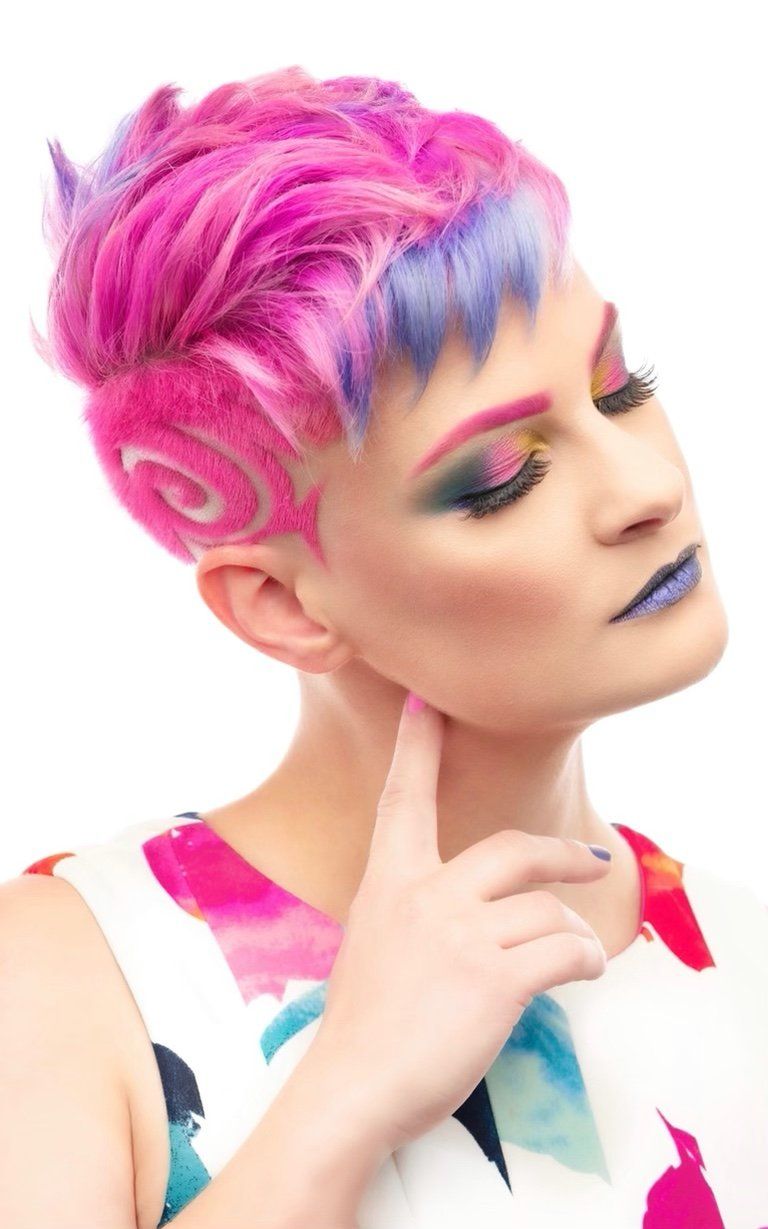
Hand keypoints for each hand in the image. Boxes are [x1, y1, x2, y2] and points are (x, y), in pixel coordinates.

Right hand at [311, 693, 610, 1153]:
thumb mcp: (375, 945)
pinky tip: (581, 971)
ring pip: (547, 909)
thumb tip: (476, 915)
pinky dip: (585, 959)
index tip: (424, 704)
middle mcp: (425, 896)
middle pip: (514, 849)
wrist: (353, 1088)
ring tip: (578, 956)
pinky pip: (565, 951)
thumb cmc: (364, 1028)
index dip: (417, 748)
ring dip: (574, 932)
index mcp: (389, 883)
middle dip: (563, 853)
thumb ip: (418, 913)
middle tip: (590, 859)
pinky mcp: (495, 979)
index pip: (403, 800)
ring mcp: (460, 935)